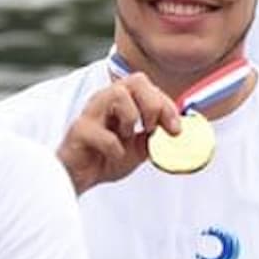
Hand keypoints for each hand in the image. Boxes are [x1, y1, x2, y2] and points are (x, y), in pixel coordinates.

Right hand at [56, 73, 181, 193]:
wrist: (79, 178)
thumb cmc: (107, 157)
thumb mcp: (139, 148)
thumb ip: (155, 137)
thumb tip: (178, 132)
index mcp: (120, 99)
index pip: (147, 85)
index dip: (166, 105)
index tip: (175, 130)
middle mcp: (105, 99)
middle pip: (136, 80)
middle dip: (152, 106)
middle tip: (151, 129)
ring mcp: (90, 113)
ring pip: (118, 95)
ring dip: (131, 119)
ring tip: (127, 138)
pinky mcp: (79, 131)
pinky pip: (104, 134)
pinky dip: (116, 149)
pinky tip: (112, 156)